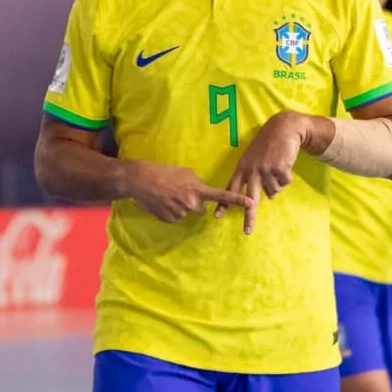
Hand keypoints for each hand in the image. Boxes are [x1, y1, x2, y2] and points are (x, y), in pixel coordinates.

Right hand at [125, 161, 253, 223]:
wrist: (140, 180)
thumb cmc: (163, 172)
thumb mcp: (185, 172)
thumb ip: (197, 183)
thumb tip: (201, 191)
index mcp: (198, 189)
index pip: (221, 195)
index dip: (237, 200)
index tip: (250, 203)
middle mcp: (192, 203)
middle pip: (200, 208)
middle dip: (194, 202)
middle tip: (179, 192)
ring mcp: (181, 213)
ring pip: (187, 213)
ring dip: (180, 206)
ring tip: (167, 195)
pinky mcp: (170, 220)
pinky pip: (176, 218)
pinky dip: (171, 212)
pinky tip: (162, 202)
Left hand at [214, 111, 306, 233]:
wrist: (282, 128)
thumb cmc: (267, 144)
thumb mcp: (254, 158)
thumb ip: (255, 176)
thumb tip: (268, 197)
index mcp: (242, 168)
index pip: (230, 188)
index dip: (224, 203)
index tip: (217, 216)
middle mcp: (251, 171)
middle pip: (249, 199)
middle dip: (249, 216)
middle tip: (247, 231)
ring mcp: (265, 170)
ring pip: (273, 191)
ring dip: (278, 183)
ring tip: (278, 167)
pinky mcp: (278, 168)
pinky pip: (285, 183)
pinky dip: (287, 177)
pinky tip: (285, 163)